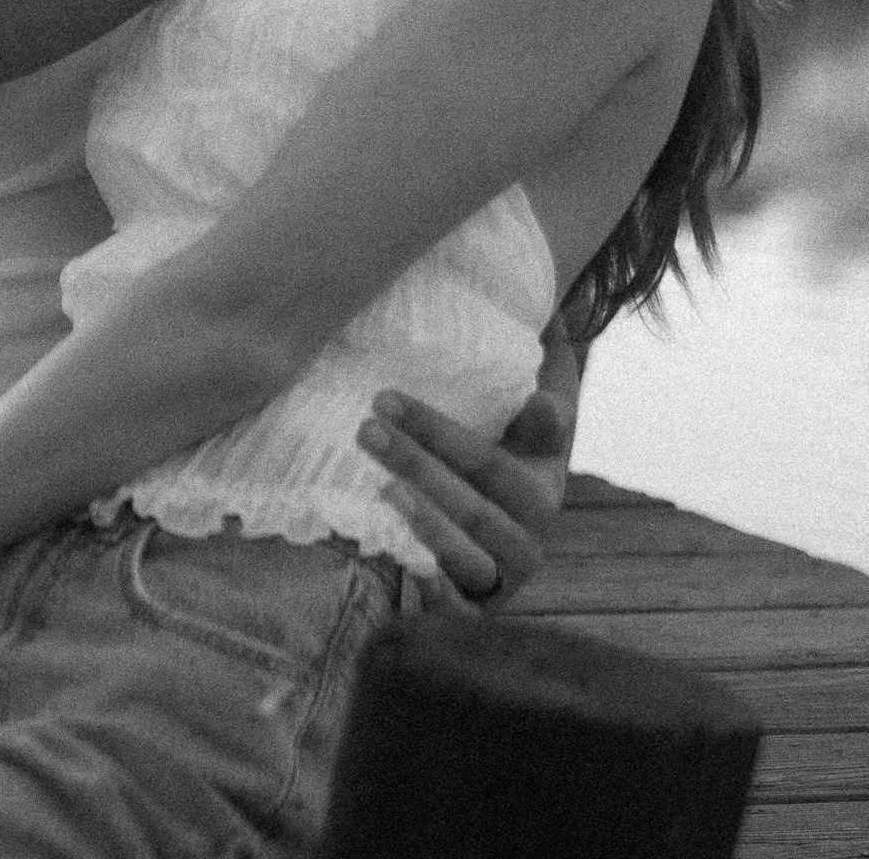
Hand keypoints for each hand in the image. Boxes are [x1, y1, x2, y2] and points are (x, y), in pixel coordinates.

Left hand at [357, 328, 577, 611]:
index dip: (515, 425)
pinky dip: (434, 590)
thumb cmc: (508, 461)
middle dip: (424, 456)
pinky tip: (404, 567)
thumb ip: (540, 373)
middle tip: (372, 418)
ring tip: (382, 485)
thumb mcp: (532, 421)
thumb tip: (549, 307)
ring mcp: (505, 575)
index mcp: (544, 479)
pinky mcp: (477, 613)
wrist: (504, 548)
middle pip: (476, 496)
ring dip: (425, 516)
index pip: (513, 450)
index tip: (523, 402)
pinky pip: (457, 609)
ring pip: (466, 549)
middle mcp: (530, 531)